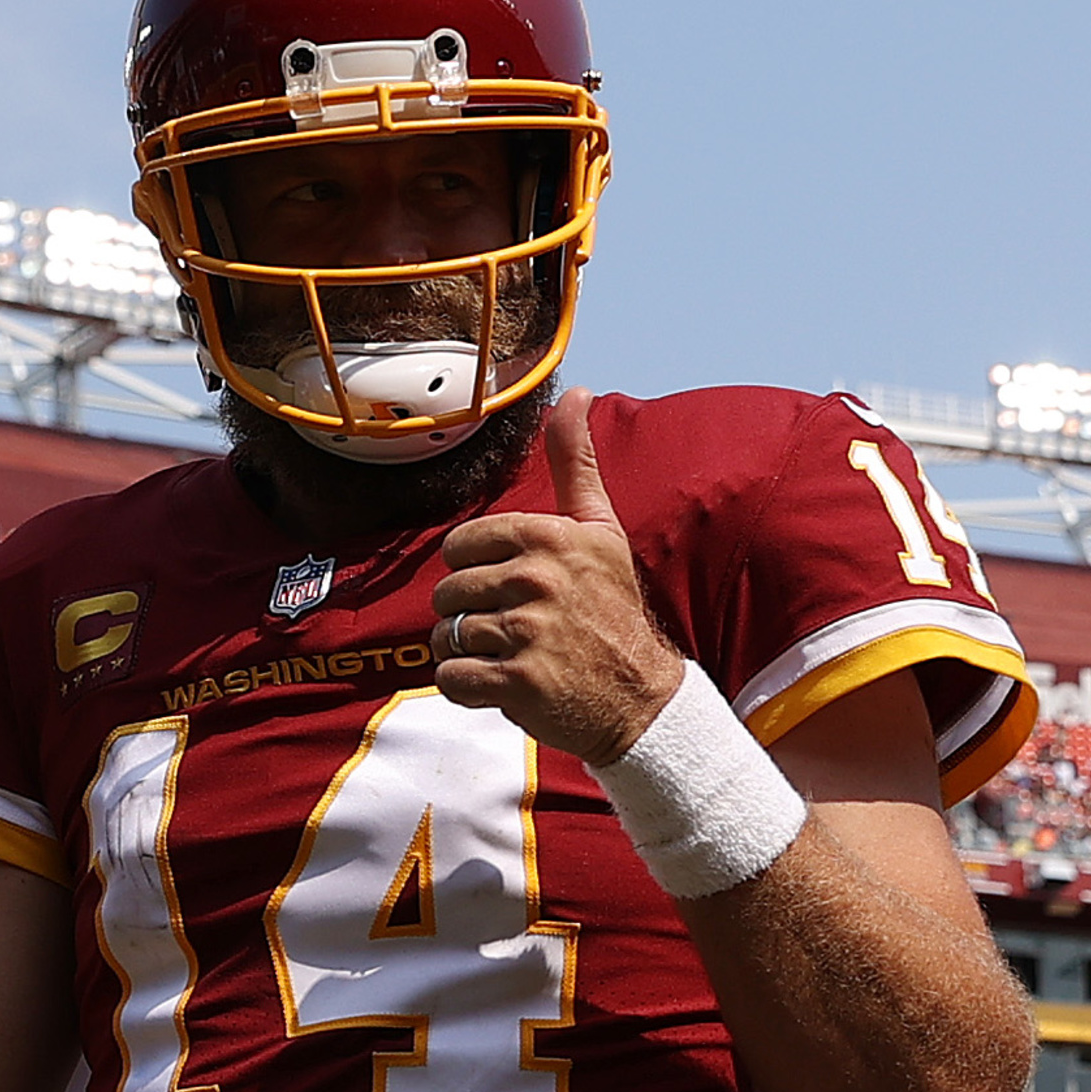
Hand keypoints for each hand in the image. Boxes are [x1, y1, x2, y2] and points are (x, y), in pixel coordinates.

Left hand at [430, 387, 687, 761]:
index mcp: (548, 536)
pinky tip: (502, 684)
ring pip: (447, 634)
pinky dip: (467, 686)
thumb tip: (578, 393)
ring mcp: (527, 631)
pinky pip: (451, 676)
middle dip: (469, 614)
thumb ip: (576, 463)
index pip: (459, 546)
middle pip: (447, 592)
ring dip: (468, 652)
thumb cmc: (614, 610)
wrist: (643, 698)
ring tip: (509, 656)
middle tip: (512, 629)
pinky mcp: (518, 680)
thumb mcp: (601, 529)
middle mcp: (536, 578)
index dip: (475, 571)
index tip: (509, 588)